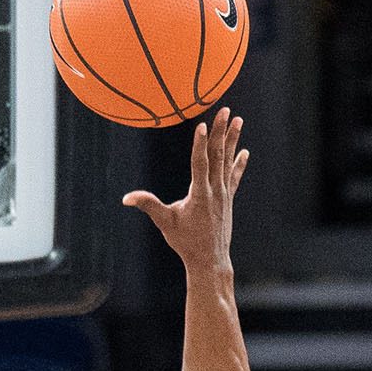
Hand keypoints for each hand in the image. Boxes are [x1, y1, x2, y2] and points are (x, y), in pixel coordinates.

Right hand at [122, 107, 248, 271]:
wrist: (210, 260)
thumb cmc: (186, 242)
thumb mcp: (165, 223)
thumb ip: (148, 205)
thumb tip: (127, 198)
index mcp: (200, 194)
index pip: (200, 162)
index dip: (200, 143)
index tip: (203, 124)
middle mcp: (215, 190)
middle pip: (218, 155)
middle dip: (221, 131)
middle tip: (225, 110)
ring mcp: (224, 194)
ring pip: (228, 161)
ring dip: (232, 139)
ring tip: (237, 119)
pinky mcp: (228, 199)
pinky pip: (234, 177)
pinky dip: (239, 163)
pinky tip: (244, 151)